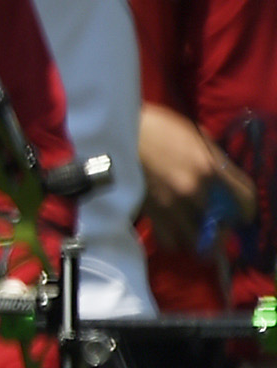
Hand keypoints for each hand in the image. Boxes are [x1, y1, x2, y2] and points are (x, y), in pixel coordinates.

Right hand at [141, 101, 256, 254]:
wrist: (118, 132)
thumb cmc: (158, 126)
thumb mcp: (197, 135)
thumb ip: (215, 159)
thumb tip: (225, 177)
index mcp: (209, 167)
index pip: (246, 199)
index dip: (249, 209)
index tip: (244, 213)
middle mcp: (193, 191)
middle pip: (222, 226)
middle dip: (224, 227)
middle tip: (220, 224)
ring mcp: (170, 205)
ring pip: (196, 240)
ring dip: (201, 238)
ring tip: (198, 232)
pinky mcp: (150, 212)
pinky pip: (169, 241)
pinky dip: (175, 241)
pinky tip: (174, 231)